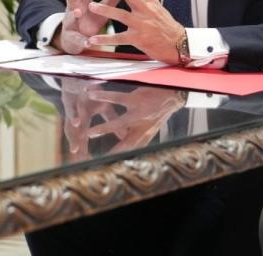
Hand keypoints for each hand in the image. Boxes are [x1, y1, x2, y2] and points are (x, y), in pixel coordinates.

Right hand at [57, 0, 121, 53]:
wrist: (77, 39)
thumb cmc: (91, 18)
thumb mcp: (104, 6)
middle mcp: (75, 8)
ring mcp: (73, 23)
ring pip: (71, 15)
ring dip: (74, 13)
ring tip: (78, 12)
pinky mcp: (74, 38)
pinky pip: (78, 39)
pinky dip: (82, 40)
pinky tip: (87, 42)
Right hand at [60, 79, 185, 159]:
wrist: (173, 95)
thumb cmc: (158, 112)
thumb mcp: (150, 129)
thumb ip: (138, 140)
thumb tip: (126, 152)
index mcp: (144, 135)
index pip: (130, 151)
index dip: (118, 159)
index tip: (104, 167)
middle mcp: (143, 127)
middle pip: (126, 143)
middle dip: (112, 152)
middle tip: (96, 159)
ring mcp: (140, 113)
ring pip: (120, 122)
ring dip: (104, 128)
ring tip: (89, 133)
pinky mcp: (137, 98)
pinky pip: (118, 98)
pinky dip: (104, 97)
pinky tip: (92, 95)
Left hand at [61, 78, 123, 160]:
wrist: (74, 70)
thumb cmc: (88, 88)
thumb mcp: (103, 105)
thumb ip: (111, 119)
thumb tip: (124, 135)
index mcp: (83, 119)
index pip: (84, 139)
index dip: (85, 152)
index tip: (88, 165)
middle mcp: (75, 116)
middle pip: (75, 136)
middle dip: (77, 150)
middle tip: (79, 163)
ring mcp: (70, 108)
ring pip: (71, 125)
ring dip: (74, 137)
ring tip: (76, 149)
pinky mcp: (68, 97)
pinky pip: (71, 107)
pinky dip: (74, 115)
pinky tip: (78, 123)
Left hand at [86, 0, 184, 63]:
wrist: (178, 45)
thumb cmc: (166, 25)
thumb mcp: (159, 8)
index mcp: (150, 3)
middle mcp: (147, 11)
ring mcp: (142, 25)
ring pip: (122, 16)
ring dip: (106, 10)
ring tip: (91, 5)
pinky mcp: (138, 39)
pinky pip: (119, 39)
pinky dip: (105, 39)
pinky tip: (92, 39)